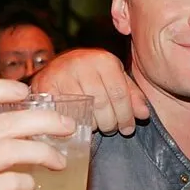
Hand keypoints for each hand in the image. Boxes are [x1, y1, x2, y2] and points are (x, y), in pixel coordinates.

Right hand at [0, 79, 75, 189]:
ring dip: (43, 153)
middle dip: (44, 120)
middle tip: (66, 126)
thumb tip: (34, 128)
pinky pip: (10, 182)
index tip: (27, 91)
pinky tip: (32, 188)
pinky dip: (28, 183)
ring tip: (59, 161)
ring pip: (11, 150)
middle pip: (4, 123)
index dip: (0, 89)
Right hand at [31, 48, 147, 135]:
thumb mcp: (114, 78)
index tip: (128, 129)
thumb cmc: (91, 75)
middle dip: (110, 123)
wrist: (56, 67)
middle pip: (102, 104)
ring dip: (92, 125)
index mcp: (103, 59)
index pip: (119, 93)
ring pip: (83, 110)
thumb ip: (131, 95)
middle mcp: (82, 63)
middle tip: (111, 129)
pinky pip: (64, 112)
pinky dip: (73, 123)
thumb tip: (143, 114)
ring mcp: (62, 74)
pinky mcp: (46, 85)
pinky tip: (78, 125)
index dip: (126, 115)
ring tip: (96, 127)